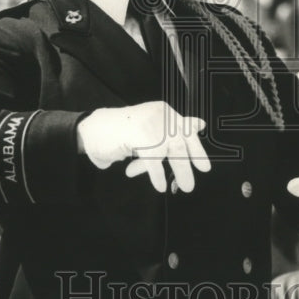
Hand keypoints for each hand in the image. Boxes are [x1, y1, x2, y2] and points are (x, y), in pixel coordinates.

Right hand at [77, 101, 210, 192]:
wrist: (92, 130)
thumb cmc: (122, 132)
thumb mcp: (151, 129)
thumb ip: (173, 128)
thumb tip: (200, 125)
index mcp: (163, 111)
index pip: (186, 129)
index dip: (196, 149)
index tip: (205, 168)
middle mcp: (158, 114)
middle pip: (178, 142)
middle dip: (185, 166)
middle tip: (188, 186)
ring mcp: (147, 122)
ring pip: (168, 150)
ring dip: (176, 170)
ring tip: (179, 187)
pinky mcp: (136, 133)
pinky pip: (153, 158)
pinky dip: (157, 174)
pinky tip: (159, 184)